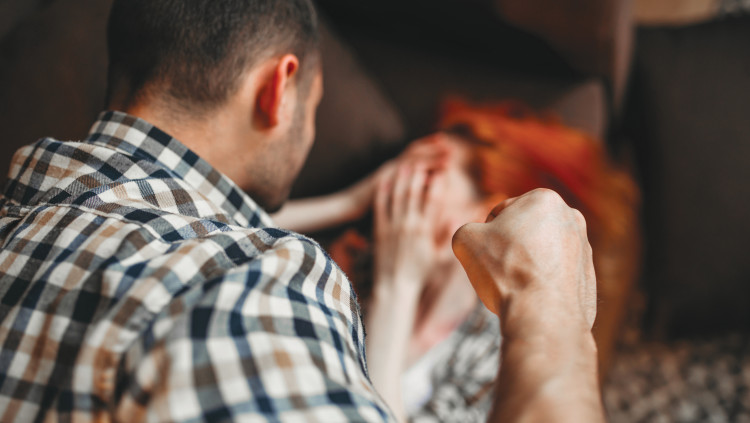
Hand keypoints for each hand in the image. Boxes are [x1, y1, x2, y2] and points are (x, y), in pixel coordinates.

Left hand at [373, 161, 444, 291]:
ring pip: (397, 196)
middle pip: (414, 192)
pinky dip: (383, 192)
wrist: (395, 287)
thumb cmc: (419, 273)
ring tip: (406, 164)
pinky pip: (380, 206)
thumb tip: (456, 216)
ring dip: (402, 178)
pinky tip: (385, 180)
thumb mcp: (439, 257)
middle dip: (420, 174)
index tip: (442, 171)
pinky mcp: (379, 230)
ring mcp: (393, 227)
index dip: (438, 183)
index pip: (434, 200)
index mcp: (426, 231)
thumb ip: (447, 235)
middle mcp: (409, 226)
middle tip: (424, 162)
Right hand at [452, 189, 596, 336]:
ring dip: (526, 265)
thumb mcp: (466, 240)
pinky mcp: (588, 276)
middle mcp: (571, 218)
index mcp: (545, 199)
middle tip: (499, 269)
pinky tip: (532, 298)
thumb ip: (468, 229)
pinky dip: (542, 283)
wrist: (543, 315)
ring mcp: (584, 248)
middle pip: (524, 231)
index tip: (487, 254)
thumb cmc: (505, 271)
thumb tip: (477, 240)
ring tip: (515, 286)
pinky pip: (554, 275)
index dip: (485, 235)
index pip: (500, 213)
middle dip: (509, 247)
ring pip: (540, 253)